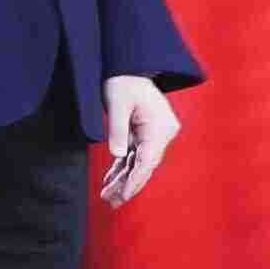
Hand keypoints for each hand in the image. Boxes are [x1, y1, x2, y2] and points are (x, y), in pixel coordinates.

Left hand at [99, 75, 181, 207]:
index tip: (123, 196)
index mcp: (160, 127)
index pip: (147, 161)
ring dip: (123, 179)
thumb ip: (117, 129)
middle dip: (127, 185)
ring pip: (139, 163)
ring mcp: (156, 135)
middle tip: (110, 202)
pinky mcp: (146, 134)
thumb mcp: (117, 102)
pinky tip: (110, 181)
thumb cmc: (124, 80)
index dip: (134, 181)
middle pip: (144, 166)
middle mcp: (162, 134)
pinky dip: (123, 167)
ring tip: (107, 196)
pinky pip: (135, 155)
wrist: (130, 66)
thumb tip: (117, 155)